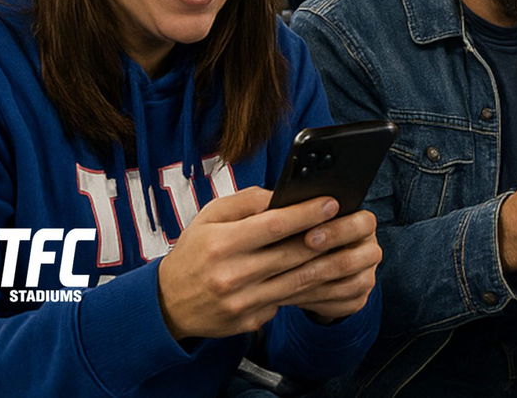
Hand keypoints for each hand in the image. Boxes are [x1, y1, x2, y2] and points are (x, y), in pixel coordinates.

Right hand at [156, 187, 369, 339]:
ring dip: (325, 264)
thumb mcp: (209, 218)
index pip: (273, 225)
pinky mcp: (249, 322)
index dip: (306, 213)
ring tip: (344, 246)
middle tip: (350, 222)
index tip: (332, 202)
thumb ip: (246, 202)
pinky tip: (322, 274)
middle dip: (326, 237)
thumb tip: (282, 195)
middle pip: (291, 255)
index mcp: (220, 244)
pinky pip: (286, 302)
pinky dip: (306, 288)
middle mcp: (231, 275)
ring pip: (296, 282)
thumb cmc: (194, 252)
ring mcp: (241, 303)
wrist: (166, 304)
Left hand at [280, 208, 381, 321]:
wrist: (308, 269)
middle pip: (356, 258)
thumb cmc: (303, 235)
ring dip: (314, 284)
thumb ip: (300, 213)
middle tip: (295, 263)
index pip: (363, 223)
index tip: (308, 236)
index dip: (337, 230)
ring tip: (283, 283)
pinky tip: (288, 296)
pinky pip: (339, 304)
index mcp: (363, 224)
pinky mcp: (358, 300)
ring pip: (349, 285)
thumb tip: (278, 208)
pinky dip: (312, 301)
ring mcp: (367, 277)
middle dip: (324, 262)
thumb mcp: (304, 220)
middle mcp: (370, 250)